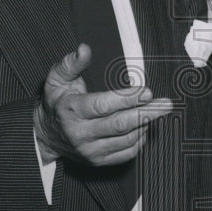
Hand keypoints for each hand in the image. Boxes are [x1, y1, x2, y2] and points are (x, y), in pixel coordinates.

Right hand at [35, 44, 172, 166]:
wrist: (46, 135)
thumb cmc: (56, 102)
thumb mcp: (57, 79)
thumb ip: (71, 64)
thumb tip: (84, 48)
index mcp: (71, 110)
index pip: (103, 106)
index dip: (127, 99)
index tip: (146, 91)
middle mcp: (80, 133)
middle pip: (119, 124)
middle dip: (146, 112)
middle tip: (166, 104)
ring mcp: (89, 151)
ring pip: (126, 139)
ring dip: (145, 125)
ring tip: (158, 111)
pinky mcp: (98, 161)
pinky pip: (125, 153)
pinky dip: (140, 140)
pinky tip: (146, 126)